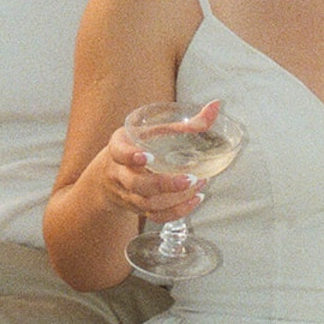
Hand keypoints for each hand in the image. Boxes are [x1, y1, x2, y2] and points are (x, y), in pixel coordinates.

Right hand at [95, 102, 220, 225]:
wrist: (107, 174)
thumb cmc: (136, 145)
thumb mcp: (151, 130)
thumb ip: (184, 123)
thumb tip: (216, 107)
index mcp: (118, 148)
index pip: (119, 153)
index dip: (130, 156)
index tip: (145, 156)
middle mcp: (119, 174)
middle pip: (136, 184)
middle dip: (163, 184)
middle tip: (189, 178)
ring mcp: (127, 194)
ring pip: (148, 203)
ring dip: (175, 198)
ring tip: (198, 185)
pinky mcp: (137, 209)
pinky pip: (154, 216)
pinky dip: (176, 212)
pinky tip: (194, 200)